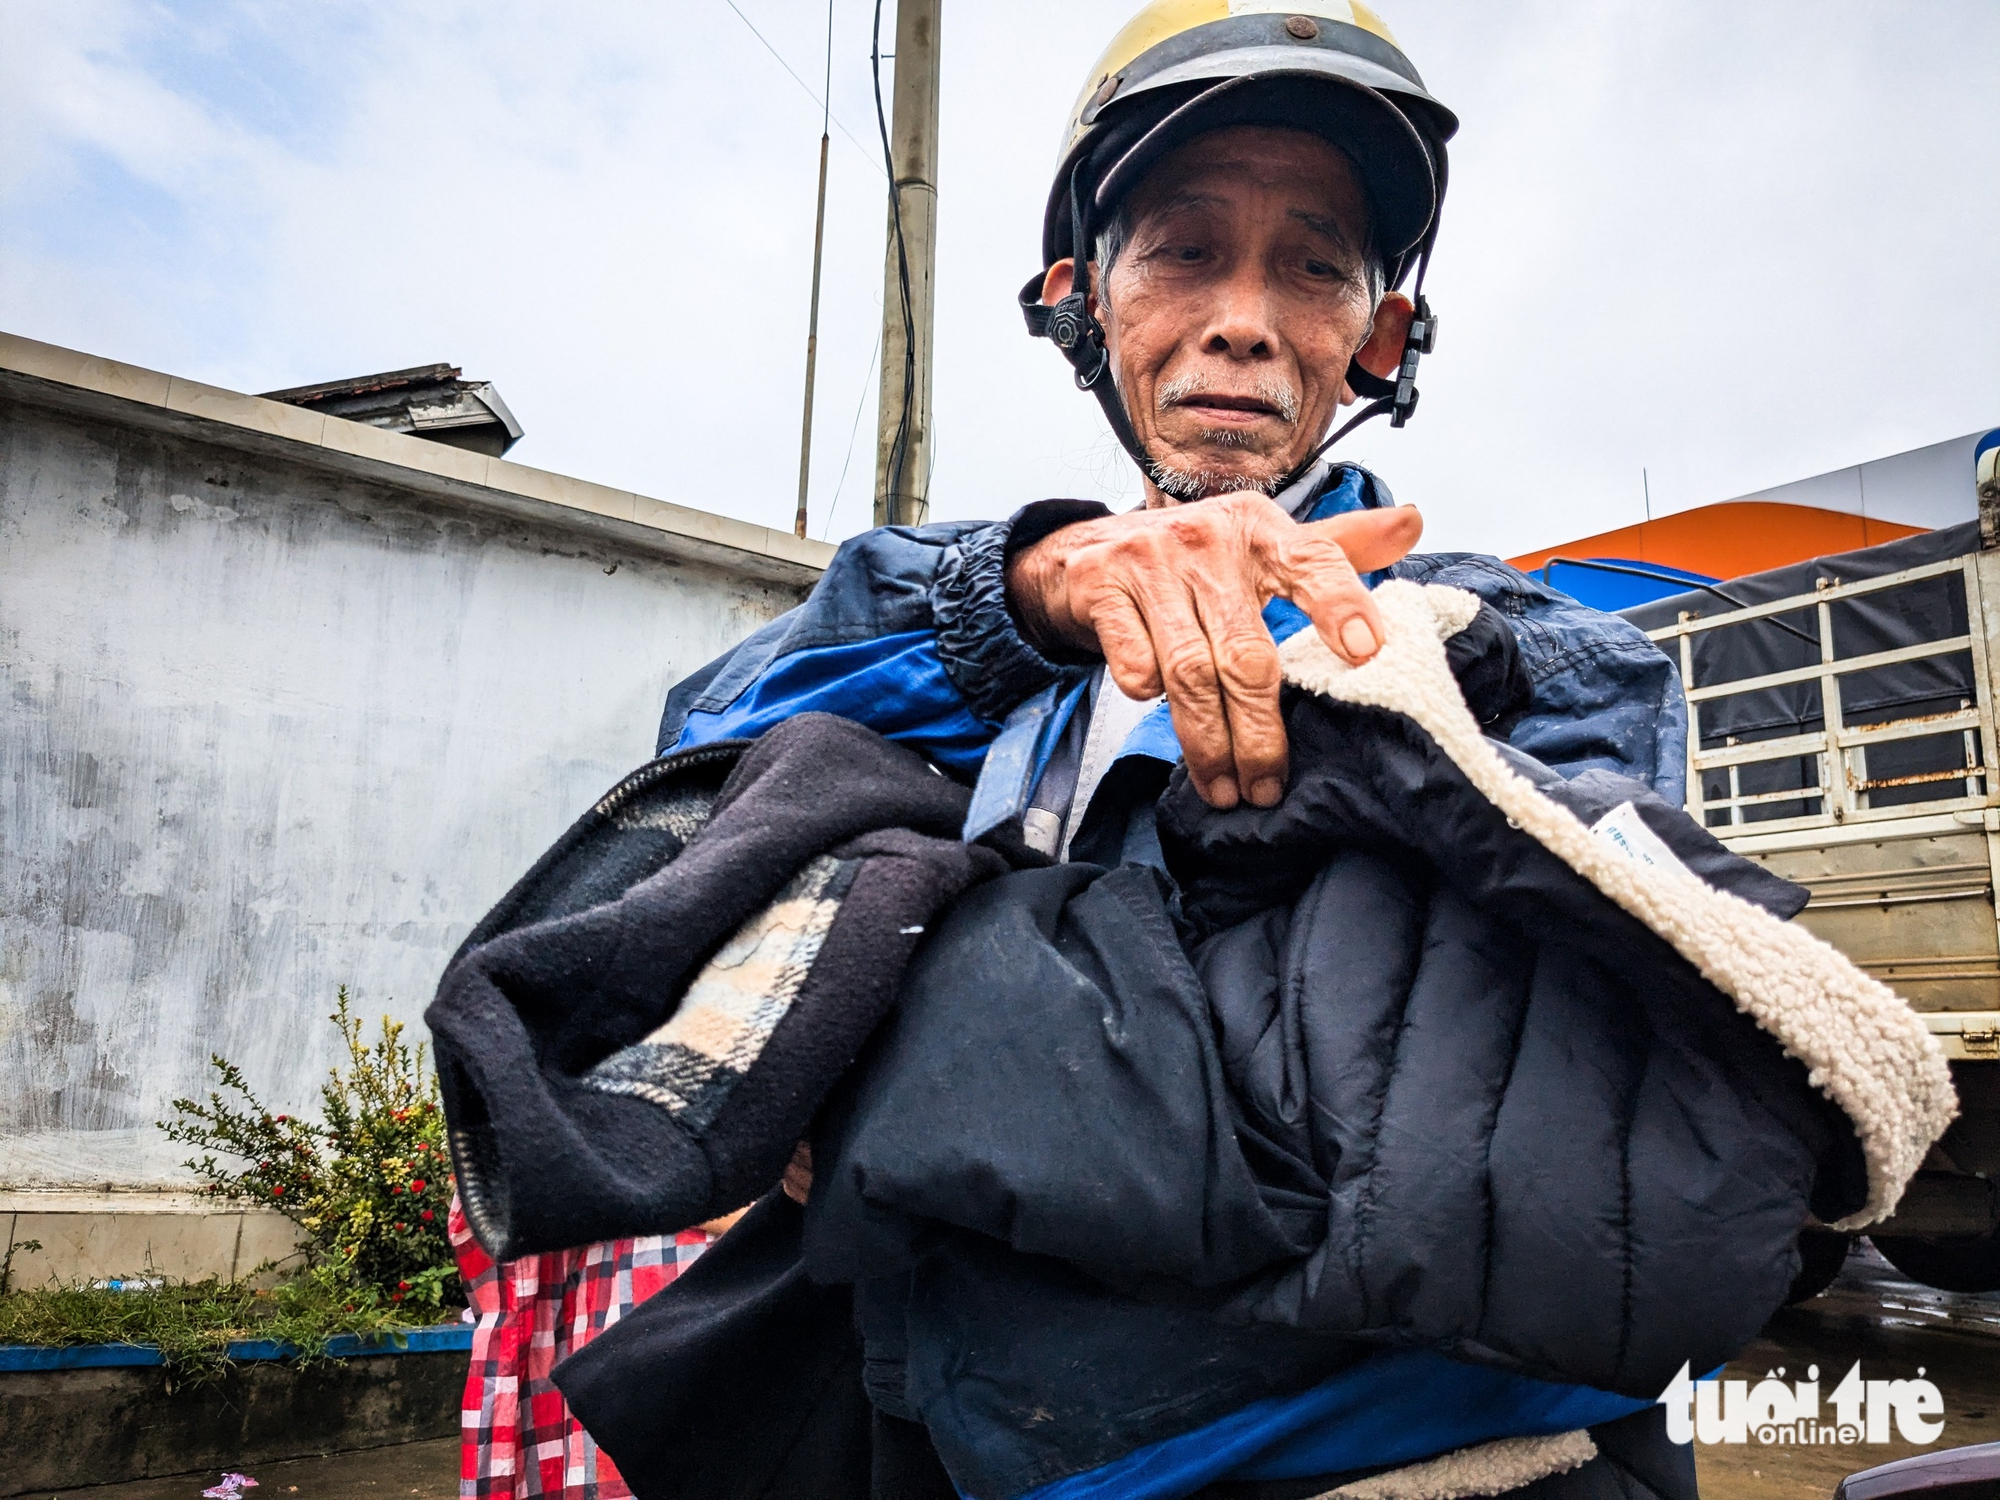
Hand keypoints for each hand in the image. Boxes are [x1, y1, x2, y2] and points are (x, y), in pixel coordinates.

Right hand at [1004, 495, 1421, 808]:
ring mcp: (1152, 562)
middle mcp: (1208, 540)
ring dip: (1208, 740)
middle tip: (1268, 785)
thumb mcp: (1263, 541)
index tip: (1367, 653)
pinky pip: (1134, 663)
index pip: (1313, 561)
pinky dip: (1148, 692)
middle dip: (1260, 731)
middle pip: (1246, 651)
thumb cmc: (1194, 556)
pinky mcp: (1102, 587)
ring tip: (1224, 787)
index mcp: (1260, 529)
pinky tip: (1160, 714)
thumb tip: (1412, 523)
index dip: (1341, 605)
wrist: (1087, 545)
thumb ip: (1335, 547)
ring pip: (1189, 670)